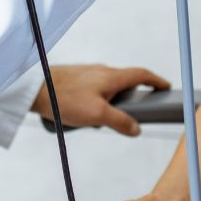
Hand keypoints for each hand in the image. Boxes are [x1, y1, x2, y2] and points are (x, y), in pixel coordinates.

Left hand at [31, 64, 169, 135]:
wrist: (35, 88)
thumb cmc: (65, 98)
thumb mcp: (97, 115)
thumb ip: (120, 122)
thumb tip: (136, 129)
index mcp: (111, 76)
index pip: (141, 74)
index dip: (156, 81)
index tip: (166, 87)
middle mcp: (102, 71)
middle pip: (125, 82)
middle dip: (132, 98)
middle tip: (131, 116)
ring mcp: (88, 74)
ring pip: (108, 88)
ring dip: (111, 103)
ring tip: (97, 122)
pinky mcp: (76, 79)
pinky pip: (94, 91)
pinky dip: (97, 102)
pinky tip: (82, 117)